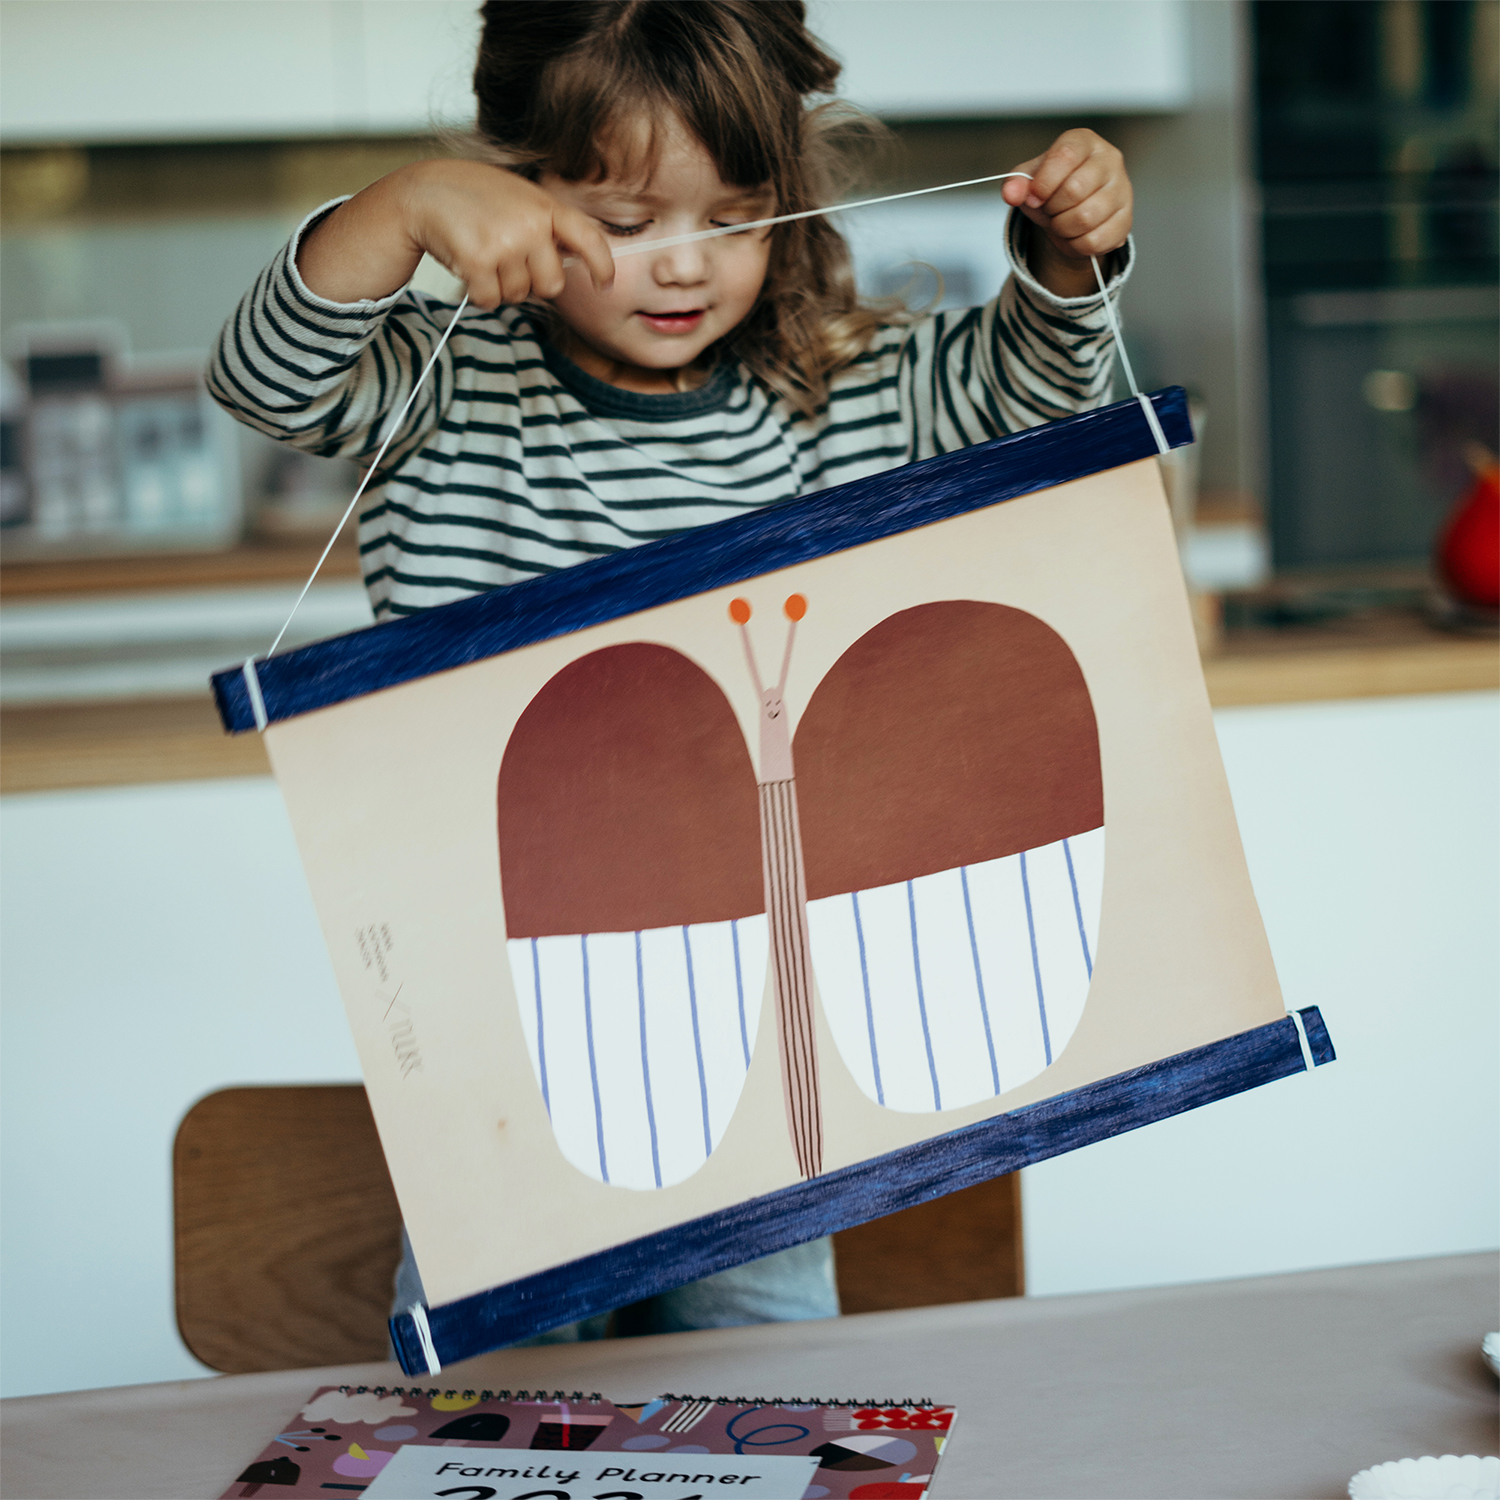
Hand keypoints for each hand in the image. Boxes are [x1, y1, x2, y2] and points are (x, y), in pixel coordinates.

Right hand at [298, 159, 615, 307]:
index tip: (605, 282)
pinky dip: (478, 293)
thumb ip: (547, 225)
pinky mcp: (478, 262)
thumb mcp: (518, 198)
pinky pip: (490, 300)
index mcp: (545, 205)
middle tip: (507, 260)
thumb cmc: (472, 197)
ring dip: (500, 285)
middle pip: (551, 285)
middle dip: (531, 282)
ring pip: (518, 295)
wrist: (421, 192)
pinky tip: (468, 265)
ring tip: (482, 253)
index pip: (589, 239)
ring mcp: (505, 243)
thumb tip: (579, 263)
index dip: (602, 266)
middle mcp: (530, 224)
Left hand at [1001, 129, 1132, 297]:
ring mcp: (1122, 189)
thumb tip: (1011, 193)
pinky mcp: (1126, 219)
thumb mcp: (1029, 181)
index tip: (1033, 198)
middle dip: (1052, 208)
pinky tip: (1073, 235)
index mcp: (1084, 142)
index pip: (1065, 156)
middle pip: (1074, 190)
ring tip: (1061, 222)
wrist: (1071, 211)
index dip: (1043, 183)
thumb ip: (1016, 184)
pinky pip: (1095, 240)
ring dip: (1062, 228)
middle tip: (1049, 210)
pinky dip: (1075, 245)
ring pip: (1085, 217)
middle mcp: (1109, 160)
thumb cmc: (1052, 188)